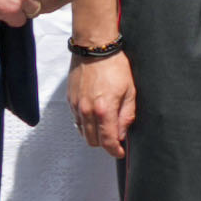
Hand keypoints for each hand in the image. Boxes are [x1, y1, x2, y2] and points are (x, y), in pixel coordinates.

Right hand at [72, 41, 134, 156]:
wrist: (94, 47)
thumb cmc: (114, 65)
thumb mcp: (130, 91)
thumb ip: (126, 115)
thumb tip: (122, 133)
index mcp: (104, 109)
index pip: (108, 141)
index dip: (115, 151)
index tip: (119, 152)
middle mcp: (87, 111)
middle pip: (93, 141)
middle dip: (104, 143)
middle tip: (114, 137)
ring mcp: (76, 106)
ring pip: (83, 132)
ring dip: (94, 134)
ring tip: (104, 126)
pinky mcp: (70, 100)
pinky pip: (76, 121)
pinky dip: (85, 124)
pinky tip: (94, 116)